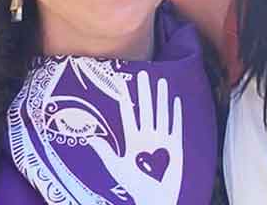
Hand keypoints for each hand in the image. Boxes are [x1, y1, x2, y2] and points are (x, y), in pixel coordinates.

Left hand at [87, 70, 182, 204]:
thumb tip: (89, 137)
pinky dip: (176, 114)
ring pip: (161, 113)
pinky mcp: (175, 146)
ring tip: (161, 81)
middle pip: (146, 109)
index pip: (129, 115)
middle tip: (143, 74)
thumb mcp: (116, 167)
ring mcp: (162, 140)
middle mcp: (147, 136)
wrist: (155, 198)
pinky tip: (176, 101)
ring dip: (162, 98)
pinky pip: (176, 126)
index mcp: (132, 140)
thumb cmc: (135, 186)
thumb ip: (104, 151)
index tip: (122, 83)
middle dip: (145, 92)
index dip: (125, 99)